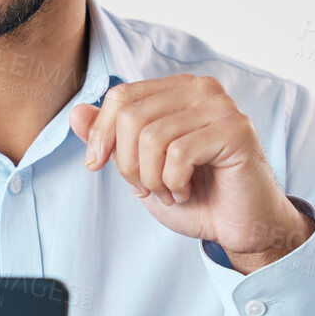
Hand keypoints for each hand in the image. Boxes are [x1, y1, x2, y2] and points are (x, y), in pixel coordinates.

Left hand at [68, 74, 314, 271]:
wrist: (240, 227)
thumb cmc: (195, 195)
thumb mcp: (139, 167)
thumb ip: (109, 138)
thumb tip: (74, 112)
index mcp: (177, 89)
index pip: (121, 96)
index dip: (100, 134)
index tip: (97, 165)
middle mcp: (201, 88)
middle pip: (132, 116)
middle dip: (127, 163)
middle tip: (145, 188)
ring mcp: (221, 106)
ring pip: (152, 136)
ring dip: (152, 179)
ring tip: (169, 192)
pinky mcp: (236, 129)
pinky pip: (179, 154)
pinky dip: (174, 183)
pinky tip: (187, 192)